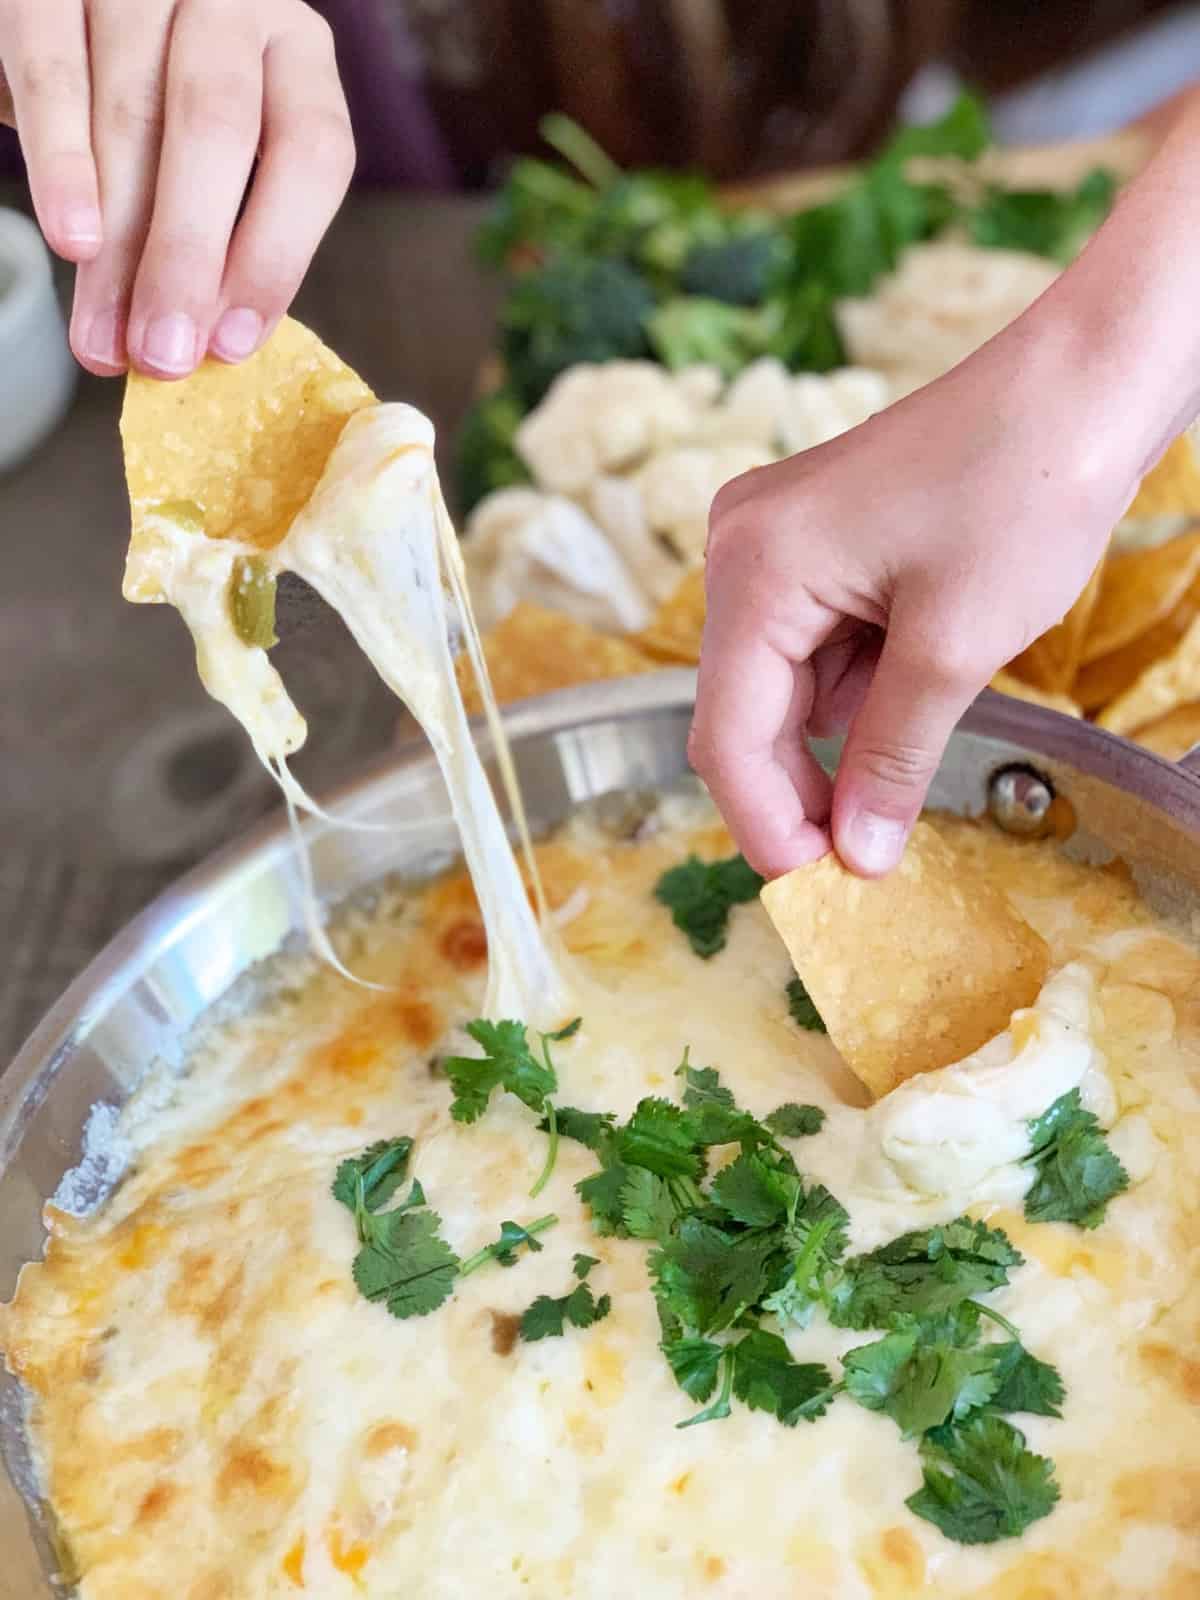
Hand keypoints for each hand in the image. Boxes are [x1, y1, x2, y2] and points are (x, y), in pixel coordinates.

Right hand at [0, 0, 353, 377]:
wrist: (70, 15)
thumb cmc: (154, 108)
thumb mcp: (211, 157)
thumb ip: (222, 227)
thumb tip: (208, 345)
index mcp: (296, 51)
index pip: (313, 150)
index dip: (276, 256)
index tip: (232, 344)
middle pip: (219, 128)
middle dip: (189, 257)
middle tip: (165, 355)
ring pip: (131, 114)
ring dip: (119, 244)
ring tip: (106, 337)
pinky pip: (51, 69)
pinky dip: (61, 162)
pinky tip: (72, 241)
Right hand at [687, 321, 1138, 880]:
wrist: (1087, 380)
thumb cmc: (1027, 485)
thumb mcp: (956, 647)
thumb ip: (891, 757)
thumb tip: (856, 857)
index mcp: (755, 568)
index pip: (727, 736)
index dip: (768, 824)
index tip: (821, 888)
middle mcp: (742, 550)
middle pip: (744, 713)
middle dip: (801, 788)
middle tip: (864, 856)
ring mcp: (774, 542)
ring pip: (782, 687)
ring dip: (838, 737)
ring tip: (913, 750)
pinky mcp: (815, 543)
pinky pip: (814, 647)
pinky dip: (857, 688)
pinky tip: (914, 682)